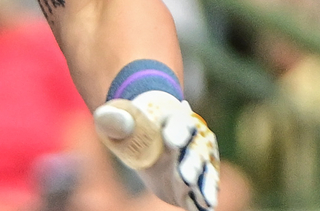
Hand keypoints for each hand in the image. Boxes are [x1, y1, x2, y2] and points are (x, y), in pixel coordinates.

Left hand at [95, 92, 218, 210]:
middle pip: (196, 150)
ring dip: (206, 186)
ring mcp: (197, 161)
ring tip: (206, 201)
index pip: (179, 122)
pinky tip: (206, 208)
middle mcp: (193, 138)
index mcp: (174, 118)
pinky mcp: (195, 181)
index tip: (171, 142)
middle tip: (185, 177)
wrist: (143, 140)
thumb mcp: (118, 119)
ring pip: (205, 172)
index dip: (177, 131)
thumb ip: (115, 119)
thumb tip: (113, 119)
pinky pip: (203, 190)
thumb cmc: (131, 124)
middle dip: (191, 164)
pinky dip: (205, 199)